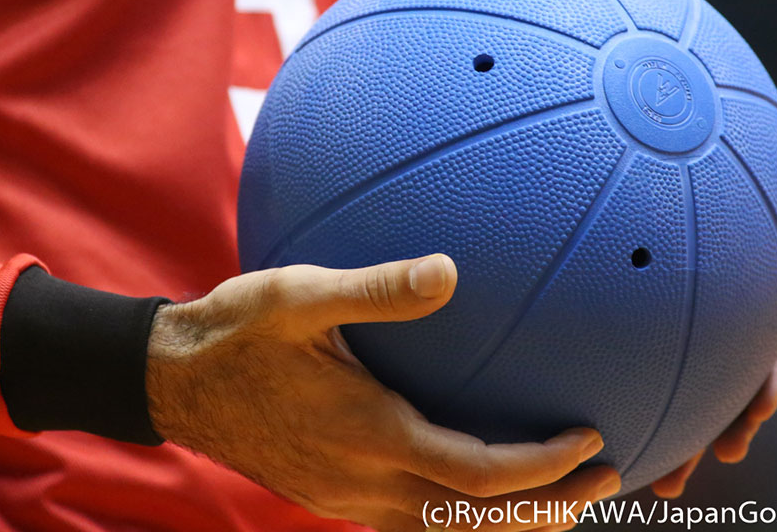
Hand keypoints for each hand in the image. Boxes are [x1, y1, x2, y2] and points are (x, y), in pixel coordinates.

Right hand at [146, 253, 620, 530]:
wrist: (171, 380)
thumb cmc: (235, 330)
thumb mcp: (299, 294)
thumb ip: (377, 289)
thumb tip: (451, 270)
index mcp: (368, 434)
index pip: (475, 476)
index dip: (541, 470)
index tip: (589, 441)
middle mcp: (361, 483)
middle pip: (472, 521)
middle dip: (547, 511)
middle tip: (606, 483)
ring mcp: (343, 498)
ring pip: (443, 530)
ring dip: (507, 521)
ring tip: (560, 498)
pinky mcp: (329, 496)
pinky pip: (411, 521)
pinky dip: (460, 514)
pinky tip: (477, 484)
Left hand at [651, 167, 776, 498]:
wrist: (656, 209)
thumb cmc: (708, 209)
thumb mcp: (740, 207)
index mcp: (755, 308)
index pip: (773, 348)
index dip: (771, 376)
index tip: (763, 403)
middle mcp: (729, 339)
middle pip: (737, 392)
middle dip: (732, 426)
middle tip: (726, 452)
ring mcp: (693, 355)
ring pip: (696, 409)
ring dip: (687, 448)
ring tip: (670, 485)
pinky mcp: (649, 362)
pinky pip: (653, 400)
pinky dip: (645, 429)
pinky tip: (624, 457)